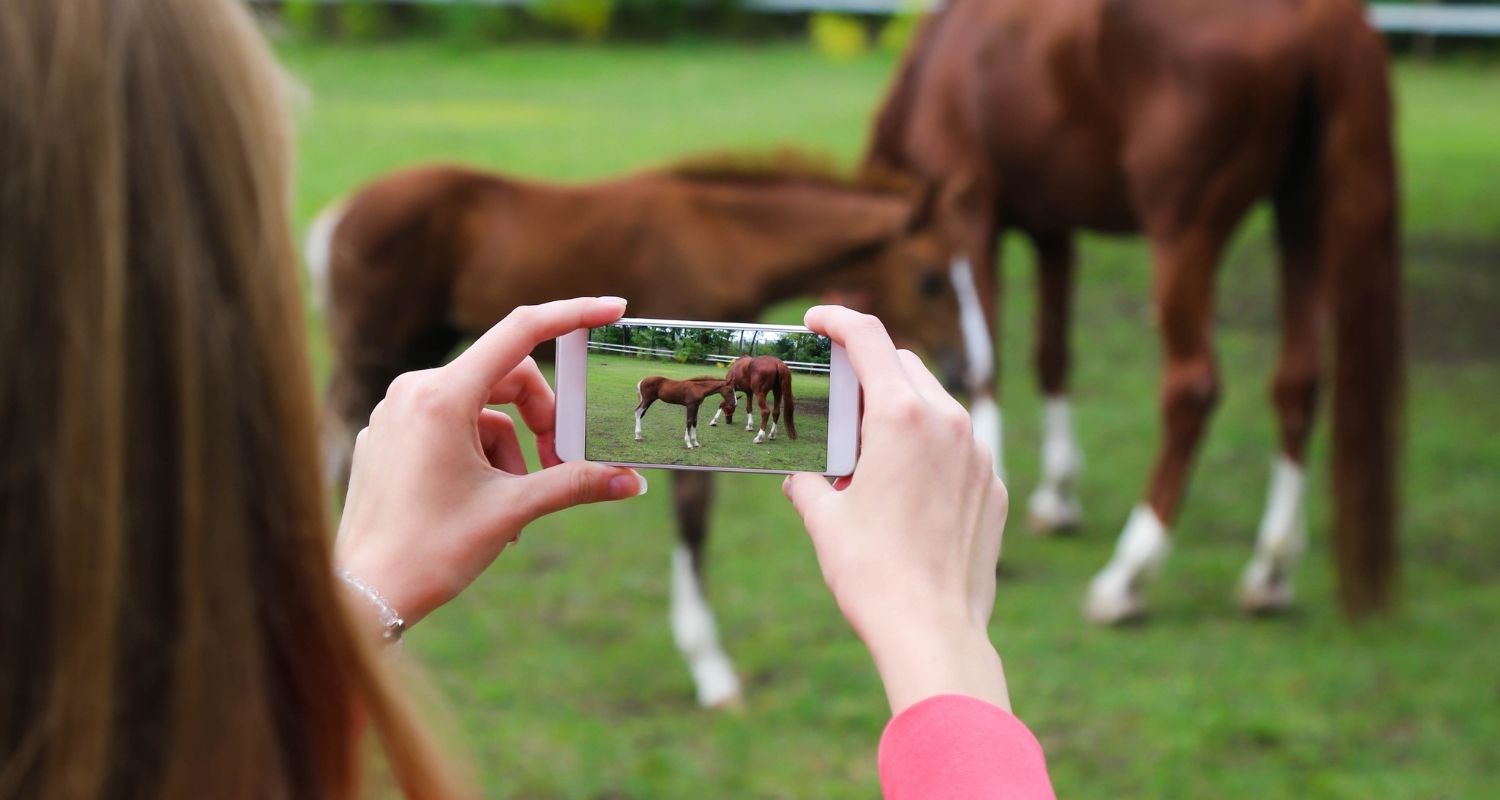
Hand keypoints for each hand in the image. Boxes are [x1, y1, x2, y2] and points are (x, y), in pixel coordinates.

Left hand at [335, 297, 646, 632]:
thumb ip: (576, 484)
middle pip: (504, 378)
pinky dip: (478, 457)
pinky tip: (483, 506)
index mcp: (441, 396)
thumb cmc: (431, 551)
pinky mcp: (386, 439)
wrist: (363, 594)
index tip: (613, 311)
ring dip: (511, 450)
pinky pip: (447, 429)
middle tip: (563, 466)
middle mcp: (412, 392)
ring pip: (478, 410)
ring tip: (516, 508)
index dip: (572, 315)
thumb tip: (633, 482)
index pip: (520, 332)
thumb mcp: (512, 510)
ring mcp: (394, 415)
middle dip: (542, 419)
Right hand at [783, 306, 1010, 714]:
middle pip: (905, 366)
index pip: (869, 339)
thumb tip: (802, 477)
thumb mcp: (823, 520)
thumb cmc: (873, 574)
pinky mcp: (992, 488)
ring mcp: (978, 456)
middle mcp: (949, 423)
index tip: (817, 320)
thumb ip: (808, 482)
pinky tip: (902, 488)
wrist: (933, 632)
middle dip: (868, 369)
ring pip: (936, 405)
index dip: (838, 319)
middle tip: (834, 396)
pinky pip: (958, 448)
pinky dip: (928, 449)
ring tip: (865, 450)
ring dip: (899, 410)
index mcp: (902, 417)